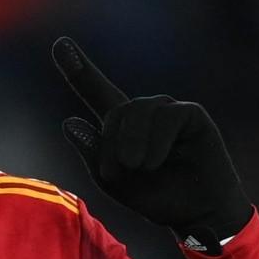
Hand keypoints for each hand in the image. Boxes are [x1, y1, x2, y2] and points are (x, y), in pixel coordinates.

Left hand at [51, 37, 252, 252]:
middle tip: (119, 174)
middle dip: (111, 147)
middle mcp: (144, 111)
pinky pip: (166, 117)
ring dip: (132, 146)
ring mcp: (168, 109)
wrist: (198, 214)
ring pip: (138, 111)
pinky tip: (158, 161)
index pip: (96, 91)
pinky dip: (156, 144)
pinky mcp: (191, 113)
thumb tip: (70, 122)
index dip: (78, 69)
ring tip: (140, 168)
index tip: (59, 44)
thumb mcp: (114, 182)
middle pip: (115, 112)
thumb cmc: (157, 197)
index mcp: (122, 125)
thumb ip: (92, 154)